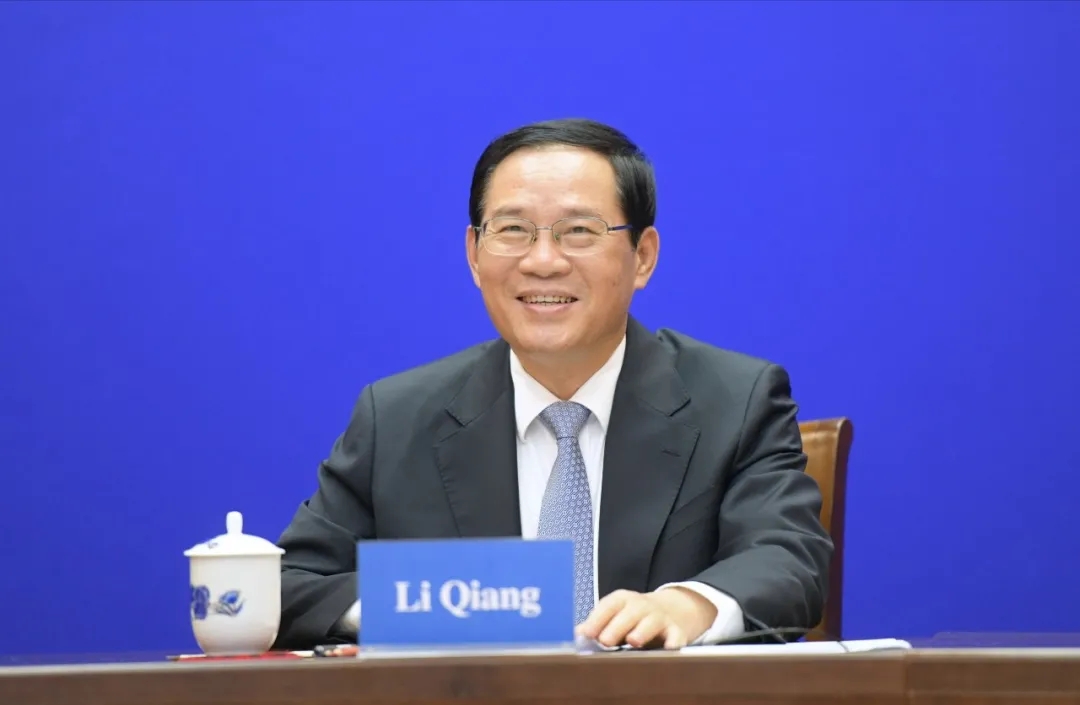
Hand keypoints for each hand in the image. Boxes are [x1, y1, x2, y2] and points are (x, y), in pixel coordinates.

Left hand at [576, 587, 717, 648]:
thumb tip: (578, 633)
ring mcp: (660, 617)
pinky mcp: (676, 631)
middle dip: (617, 626)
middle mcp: (642, 606)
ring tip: (633, 641)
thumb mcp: (615, 615)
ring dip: (642, 631)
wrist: (671, 611)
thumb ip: (597, 624)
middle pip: (630, 613)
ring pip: (652, 622)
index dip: (597, 619)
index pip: (609, 605)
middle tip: (605, 641)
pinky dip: (673, 642)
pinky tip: (668, 649)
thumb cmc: (633, 617)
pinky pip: (676, 636)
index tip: (587, 633)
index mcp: (622, 600)